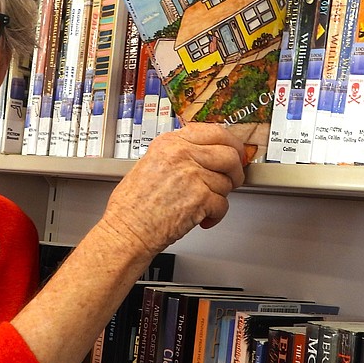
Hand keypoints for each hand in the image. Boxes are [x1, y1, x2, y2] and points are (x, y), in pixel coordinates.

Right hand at [99, 124, 245, 258]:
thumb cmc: (133, 205)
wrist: (127, 230)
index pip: (215, 132)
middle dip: (236, 170)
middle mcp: (182, 155)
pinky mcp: (200, 198)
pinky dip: (215, 215)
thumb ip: (178, 154)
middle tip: (233, 179)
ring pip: (227, 181)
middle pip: (230, 154)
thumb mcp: (151, 163)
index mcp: (170, 143)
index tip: (235, 152)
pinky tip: (203, 217)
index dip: (231, 144)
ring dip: (219, 196)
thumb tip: (206, 154)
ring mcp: (192, 175)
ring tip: (204, 203)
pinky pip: (223, 204)